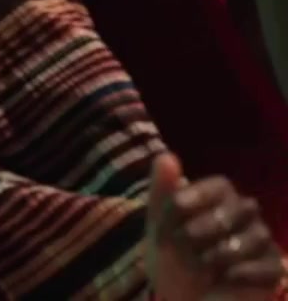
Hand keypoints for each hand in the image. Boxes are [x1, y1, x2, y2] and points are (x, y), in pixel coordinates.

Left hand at [144, 154, 284, 298]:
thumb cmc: (172, 261)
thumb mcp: (160, 227)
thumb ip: (163, 192)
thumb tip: (165, 155)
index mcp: (218, 202)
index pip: (220, 185)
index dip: (200, 194)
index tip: (178, 206)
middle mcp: (245, 218)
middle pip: (242, 206)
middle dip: (209, 224)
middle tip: (186, 240)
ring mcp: (261, 243)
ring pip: (257, 235)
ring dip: (223, 250)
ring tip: (203, 263)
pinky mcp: (272, 271)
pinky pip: (269, 264)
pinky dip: (244, 271)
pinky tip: (225, 277)